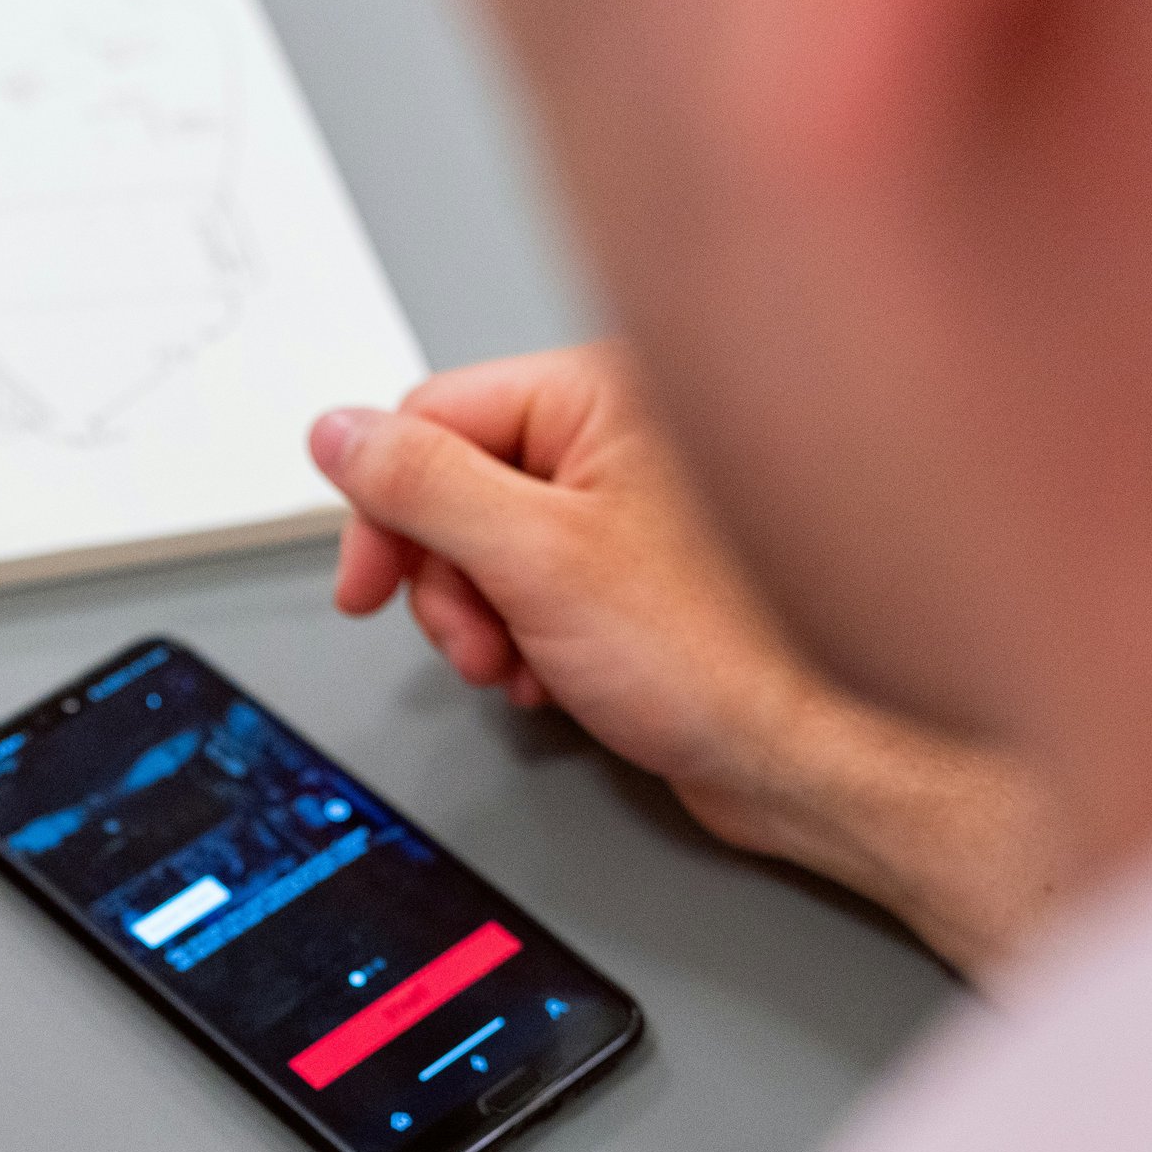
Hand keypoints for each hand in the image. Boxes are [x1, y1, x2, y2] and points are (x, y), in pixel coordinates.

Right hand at [310, 343, 1064, 975]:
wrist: (812, 758)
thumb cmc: (726, 655)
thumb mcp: (535, 558)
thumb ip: (423, 485)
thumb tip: (339, 433)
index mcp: (605, 393)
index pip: (438, 417)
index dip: (387, 506)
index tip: (366, 584)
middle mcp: (623, 439)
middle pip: (458, 489)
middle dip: (446, 580)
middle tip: (475, 641)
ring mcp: (630, 513)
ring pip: (491, 553)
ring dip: (484, 623)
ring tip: (525, 667)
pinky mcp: (635, 581)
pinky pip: (536, 597)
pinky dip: (527, 646)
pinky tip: (559, 681)